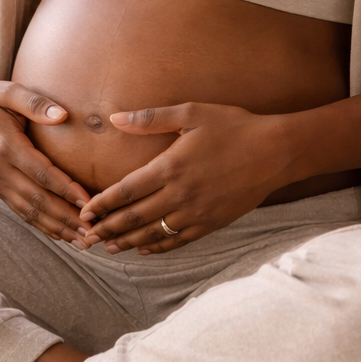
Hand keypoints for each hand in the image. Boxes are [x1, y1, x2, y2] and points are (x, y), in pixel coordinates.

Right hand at [0, 78, 91, 243]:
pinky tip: (62, 236)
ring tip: (83, 241)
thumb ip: (35, 103)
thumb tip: (63, 115)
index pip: (41, 173)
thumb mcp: (8, 91)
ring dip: (57, 228)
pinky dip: (42, 226)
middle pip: (37, 199)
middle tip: (93, 230)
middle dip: (66, 217)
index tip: (88, 201)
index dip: (65, 188)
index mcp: (5, 145)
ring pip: (29, 212)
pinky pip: (21, 212)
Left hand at [78, 103, 289, 253]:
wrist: (276, 152)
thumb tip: (115, 118)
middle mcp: (180, 194)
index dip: (102, 203)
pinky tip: (145, 249)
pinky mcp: (212, 223)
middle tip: (86, 237)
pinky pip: (179, 240)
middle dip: (107, 228)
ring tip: (108, 247)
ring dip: (128, 241)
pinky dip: (159, 247)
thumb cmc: (234, 126)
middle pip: (135, 217)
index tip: (84, 212)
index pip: (126, 191)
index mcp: (170, 167)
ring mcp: (197, 213)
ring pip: (154, 233)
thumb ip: (151, 118)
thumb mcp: (192, 113)